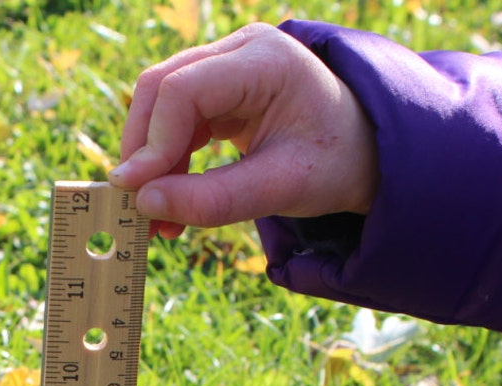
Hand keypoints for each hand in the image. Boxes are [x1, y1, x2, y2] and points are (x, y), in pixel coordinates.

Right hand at [107, 22, 379, 238]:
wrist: (366, 153)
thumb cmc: (336, 163)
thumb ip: (214, 199)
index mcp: (265, 60)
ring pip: (158, 106)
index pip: (183, 90)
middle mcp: (239, 51)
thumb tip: (144, 204)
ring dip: (150, 162)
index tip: (135, 193)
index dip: (152, 142)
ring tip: (156, 218)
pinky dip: (164, 163)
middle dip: (143, 151)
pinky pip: (173, 123)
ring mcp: (225, 67)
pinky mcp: (216, 92)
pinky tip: (168, 203)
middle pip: (160, 88)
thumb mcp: (282, 188)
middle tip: (137, 209)